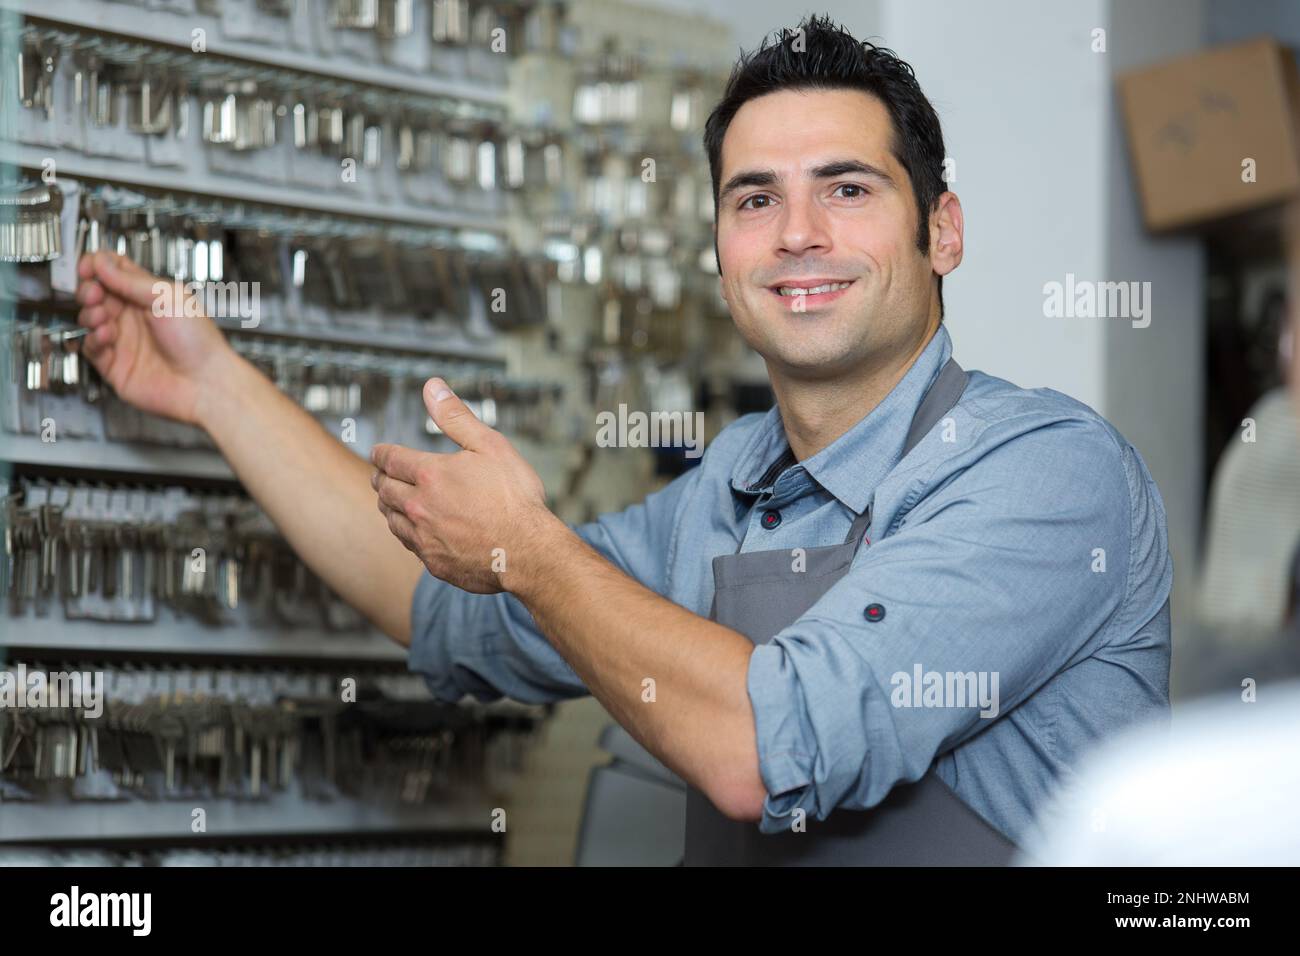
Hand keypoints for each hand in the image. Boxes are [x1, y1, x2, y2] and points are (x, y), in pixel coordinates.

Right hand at [74, 249, 237, 426]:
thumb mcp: (167, 297)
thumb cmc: (199, 342)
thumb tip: (103, 263)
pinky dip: (92, 339)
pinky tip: (105, 335)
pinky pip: (91, 348)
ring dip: (90, 314)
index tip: (88, 267)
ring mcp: (124, 340)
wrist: (205, 382)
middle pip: (97, 294)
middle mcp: (134, 317)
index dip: (97, 266)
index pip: (114, 273)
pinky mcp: (115, 365)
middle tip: (94, 293)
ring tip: (102, 317)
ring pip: (89, 319)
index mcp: (149, 296)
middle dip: (90, 290)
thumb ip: (131, 280)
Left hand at [370, 378, 554, 593]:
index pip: (390, 459)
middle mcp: (419, 506)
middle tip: (380, 474)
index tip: (378, 452)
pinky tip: (413, 529)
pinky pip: (408, 544)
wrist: (529, 552)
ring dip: (388, 506)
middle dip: (379, 478)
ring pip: (391, 519)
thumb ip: (456, 417)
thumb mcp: (490, 446)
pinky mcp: (433, 562)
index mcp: (430, 474)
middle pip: (384, 489)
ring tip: (391, 501)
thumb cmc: (516, 499)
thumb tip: (432, 387)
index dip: (381, 453)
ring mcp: (424, 537)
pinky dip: (405, 532)